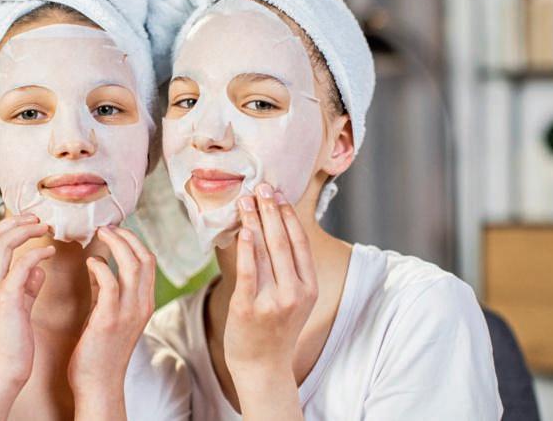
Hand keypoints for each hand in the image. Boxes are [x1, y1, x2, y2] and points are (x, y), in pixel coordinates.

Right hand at [0, 213, 54, 390]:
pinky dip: (36, 253)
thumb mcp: (17, 308)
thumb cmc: (11, 343)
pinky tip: (50, 252)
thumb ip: (25, 286)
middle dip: (15, 221)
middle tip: (39, 217)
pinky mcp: (6, 300)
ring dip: (25, 230)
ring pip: (1, 244)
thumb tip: (38, 270)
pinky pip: (20, 266)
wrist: (2, 372)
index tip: (29, 220)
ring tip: (46, 226)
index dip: (7, 226)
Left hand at [68, 226, 155, 415]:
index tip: (115, 229)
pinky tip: (90, 261)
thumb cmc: (99, 351)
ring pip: (132, 265)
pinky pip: (110, 283)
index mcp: (144, 302)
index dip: (133, 240)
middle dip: (126, 236)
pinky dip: (101, 266)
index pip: (148, 261)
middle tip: (106, 227)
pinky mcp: (109, 319)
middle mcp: (142, 305)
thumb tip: (98, 264)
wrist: (98, 385)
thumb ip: (106, 289)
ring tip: (100, 234)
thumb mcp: (108, 314)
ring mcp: (128, 312)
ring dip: (116, 244)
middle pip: (144, 257)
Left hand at [225, 182, 317, 377]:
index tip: (280, 194)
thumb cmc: (275, 330)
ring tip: (247, 199)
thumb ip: (290, 271)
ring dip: (256, 220)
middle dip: (272, 210)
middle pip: (283, 241)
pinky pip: (247, 271)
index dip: (290, 216)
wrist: (262, 367)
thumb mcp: (294, 300)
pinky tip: (243, 229)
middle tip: (262, 186)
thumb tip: (276, 230)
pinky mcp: (249, 308)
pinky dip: (246, 248)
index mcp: (309, 288)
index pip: (300, 243)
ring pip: (265, 251)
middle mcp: (295, 293)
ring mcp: (273, 301)